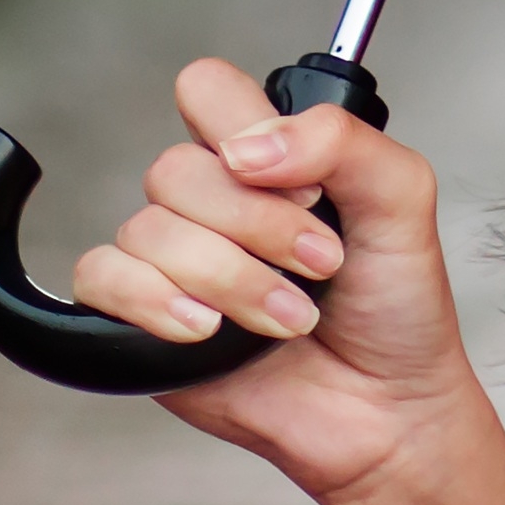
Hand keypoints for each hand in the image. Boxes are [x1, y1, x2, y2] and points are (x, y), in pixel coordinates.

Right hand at [63, 59, 504, 504]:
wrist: (388, 411)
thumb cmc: (396, 310)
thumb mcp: (403, 198)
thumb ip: (340, 140)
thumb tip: (251, 146)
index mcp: (263, 157)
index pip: (206, 92)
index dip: (241, 127)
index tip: (301, 183)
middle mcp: (211, 203)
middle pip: (176, 168)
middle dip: (257, 226)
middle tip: (318, 264)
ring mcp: (173, 262)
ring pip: (146, 229)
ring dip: (229, 279)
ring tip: (287, 319)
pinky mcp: (141, 321)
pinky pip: (101, 279)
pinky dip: (154, 302)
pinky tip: (208, 331)